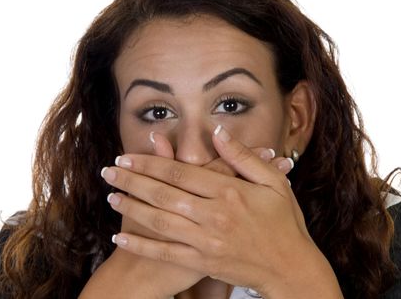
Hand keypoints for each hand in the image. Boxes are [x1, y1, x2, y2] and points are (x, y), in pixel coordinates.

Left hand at [102, 126, 340, 297]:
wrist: (291, 269)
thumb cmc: (284, 223)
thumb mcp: (273, 183)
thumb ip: (242, 157)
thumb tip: (218, 131)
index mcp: (229, 192)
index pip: (179, 172)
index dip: (149, 163)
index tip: (127, 157)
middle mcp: (213, 216)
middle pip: (162, 194)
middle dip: (131, 182)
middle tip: (108, 172)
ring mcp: (206, 242)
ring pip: (159, 222)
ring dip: (131, 209)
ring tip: (111, 198)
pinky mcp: (202, 263)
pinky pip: (165, 252)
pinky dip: (141, 245)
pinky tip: (121, 237)